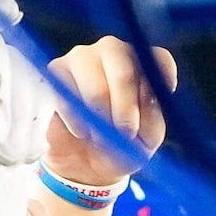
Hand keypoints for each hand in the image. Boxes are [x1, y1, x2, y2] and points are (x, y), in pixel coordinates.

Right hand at [46, 34, 176, 187]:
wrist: (82, 164)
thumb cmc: (120, 145)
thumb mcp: (146, 140)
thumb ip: (152, 119)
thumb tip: (146, 102)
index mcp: (145, 64)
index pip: (158, 60)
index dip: (155, 88)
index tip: (149, 117)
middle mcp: (117, 52)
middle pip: (124, 69)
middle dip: (124, 105)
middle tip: (125, 133)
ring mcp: (84, 57)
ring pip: (95, 83)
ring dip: (98, 115)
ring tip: (99, 138)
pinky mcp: (57, 70)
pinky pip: (67, 93)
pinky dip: (76, 119)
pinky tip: (80, 132)